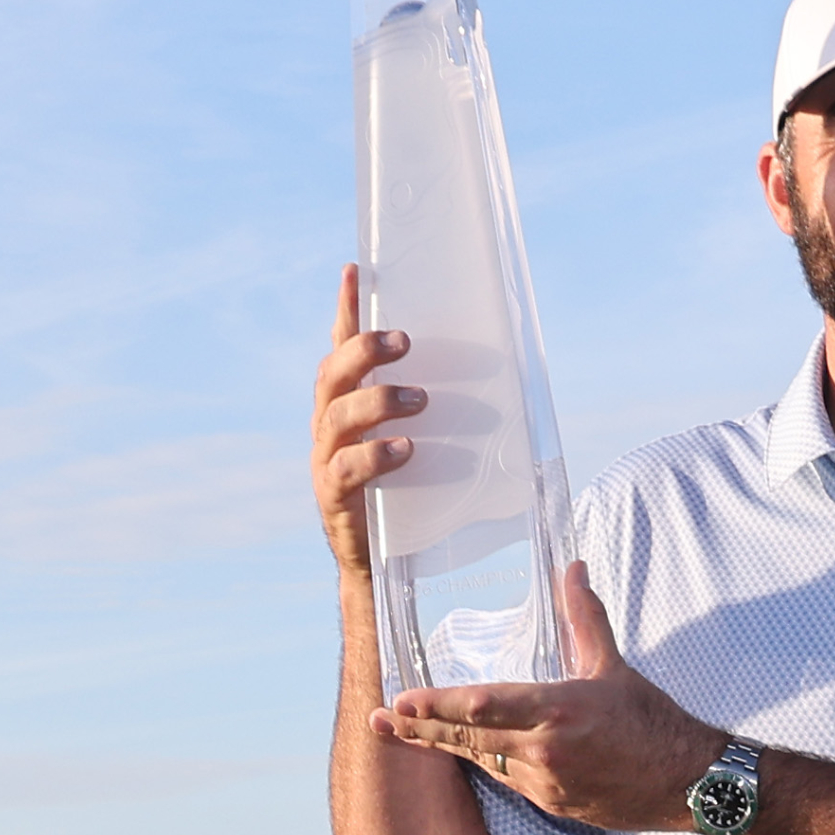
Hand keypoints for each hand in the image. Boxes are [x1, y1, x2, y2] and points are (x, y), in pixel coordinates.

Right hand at [311, 265, 427, 574]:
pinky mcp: (333, 497)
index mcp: (348, 403)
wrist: (382, 563)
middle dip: (364, 350)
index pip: (342, 347)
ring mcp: (326, 460)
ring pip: (337, 417)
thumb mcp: (426, 439)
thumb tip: (508, 369)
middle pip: (332, 374)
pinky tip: (406, 450)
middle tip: (405, 341)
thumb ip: (445, 406)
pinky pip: (347, 469)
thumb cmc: (410, 490)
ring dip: (378, 400)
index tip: (356, 271)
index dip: (347, 310)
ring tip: (421, 399)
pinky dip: (376, 455)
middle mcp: (329, 425)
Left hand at [373, 562, 729, 831]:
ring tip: (405, 732)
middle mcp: (544, 752)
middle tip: (379, 721)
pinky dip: (484, 762)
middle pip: (467, 740)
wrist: (687, 784)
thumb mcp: (615, 668)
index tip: (400, 700)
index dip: (436, 706)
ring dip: (445, 747)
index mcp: (559, 712)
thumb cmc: (655, 723)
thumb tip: (572, 569)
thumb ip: (585, 618)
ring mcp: (545, 785)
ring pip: (482, 761)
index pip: (484, 707)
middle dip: (419, 730)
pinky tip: (462, 752)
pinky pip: (507, 780)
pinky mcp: (552, 805)